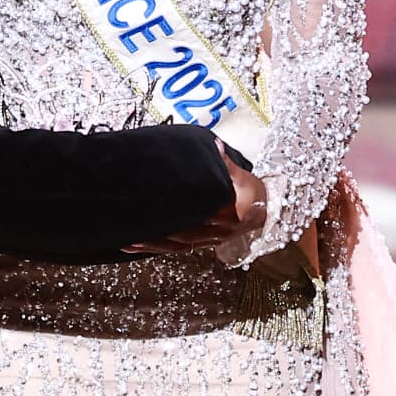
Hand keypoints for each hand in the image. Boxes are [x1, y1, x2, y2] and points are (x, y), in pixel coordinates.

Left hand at [123, 138, 267, 256]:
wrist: (268, 213)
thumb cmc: (255, 195)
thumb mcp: (243, 177)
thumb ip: (226, 163)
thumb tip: (216, 145)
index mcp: (228, 216)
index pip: (199, 217)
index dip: (178, 217)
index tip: (157, 211)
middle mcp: (217, 232)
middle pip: (182, 236)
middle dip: (156, 235)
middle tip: (132, 231)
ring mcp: (209, 240)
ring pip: (177, 247)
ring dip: (153, 246)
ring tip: (128, 244)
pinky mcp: (203, 243)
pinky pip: (179, 250)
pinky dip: (159, 249)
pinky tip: (141, 246)